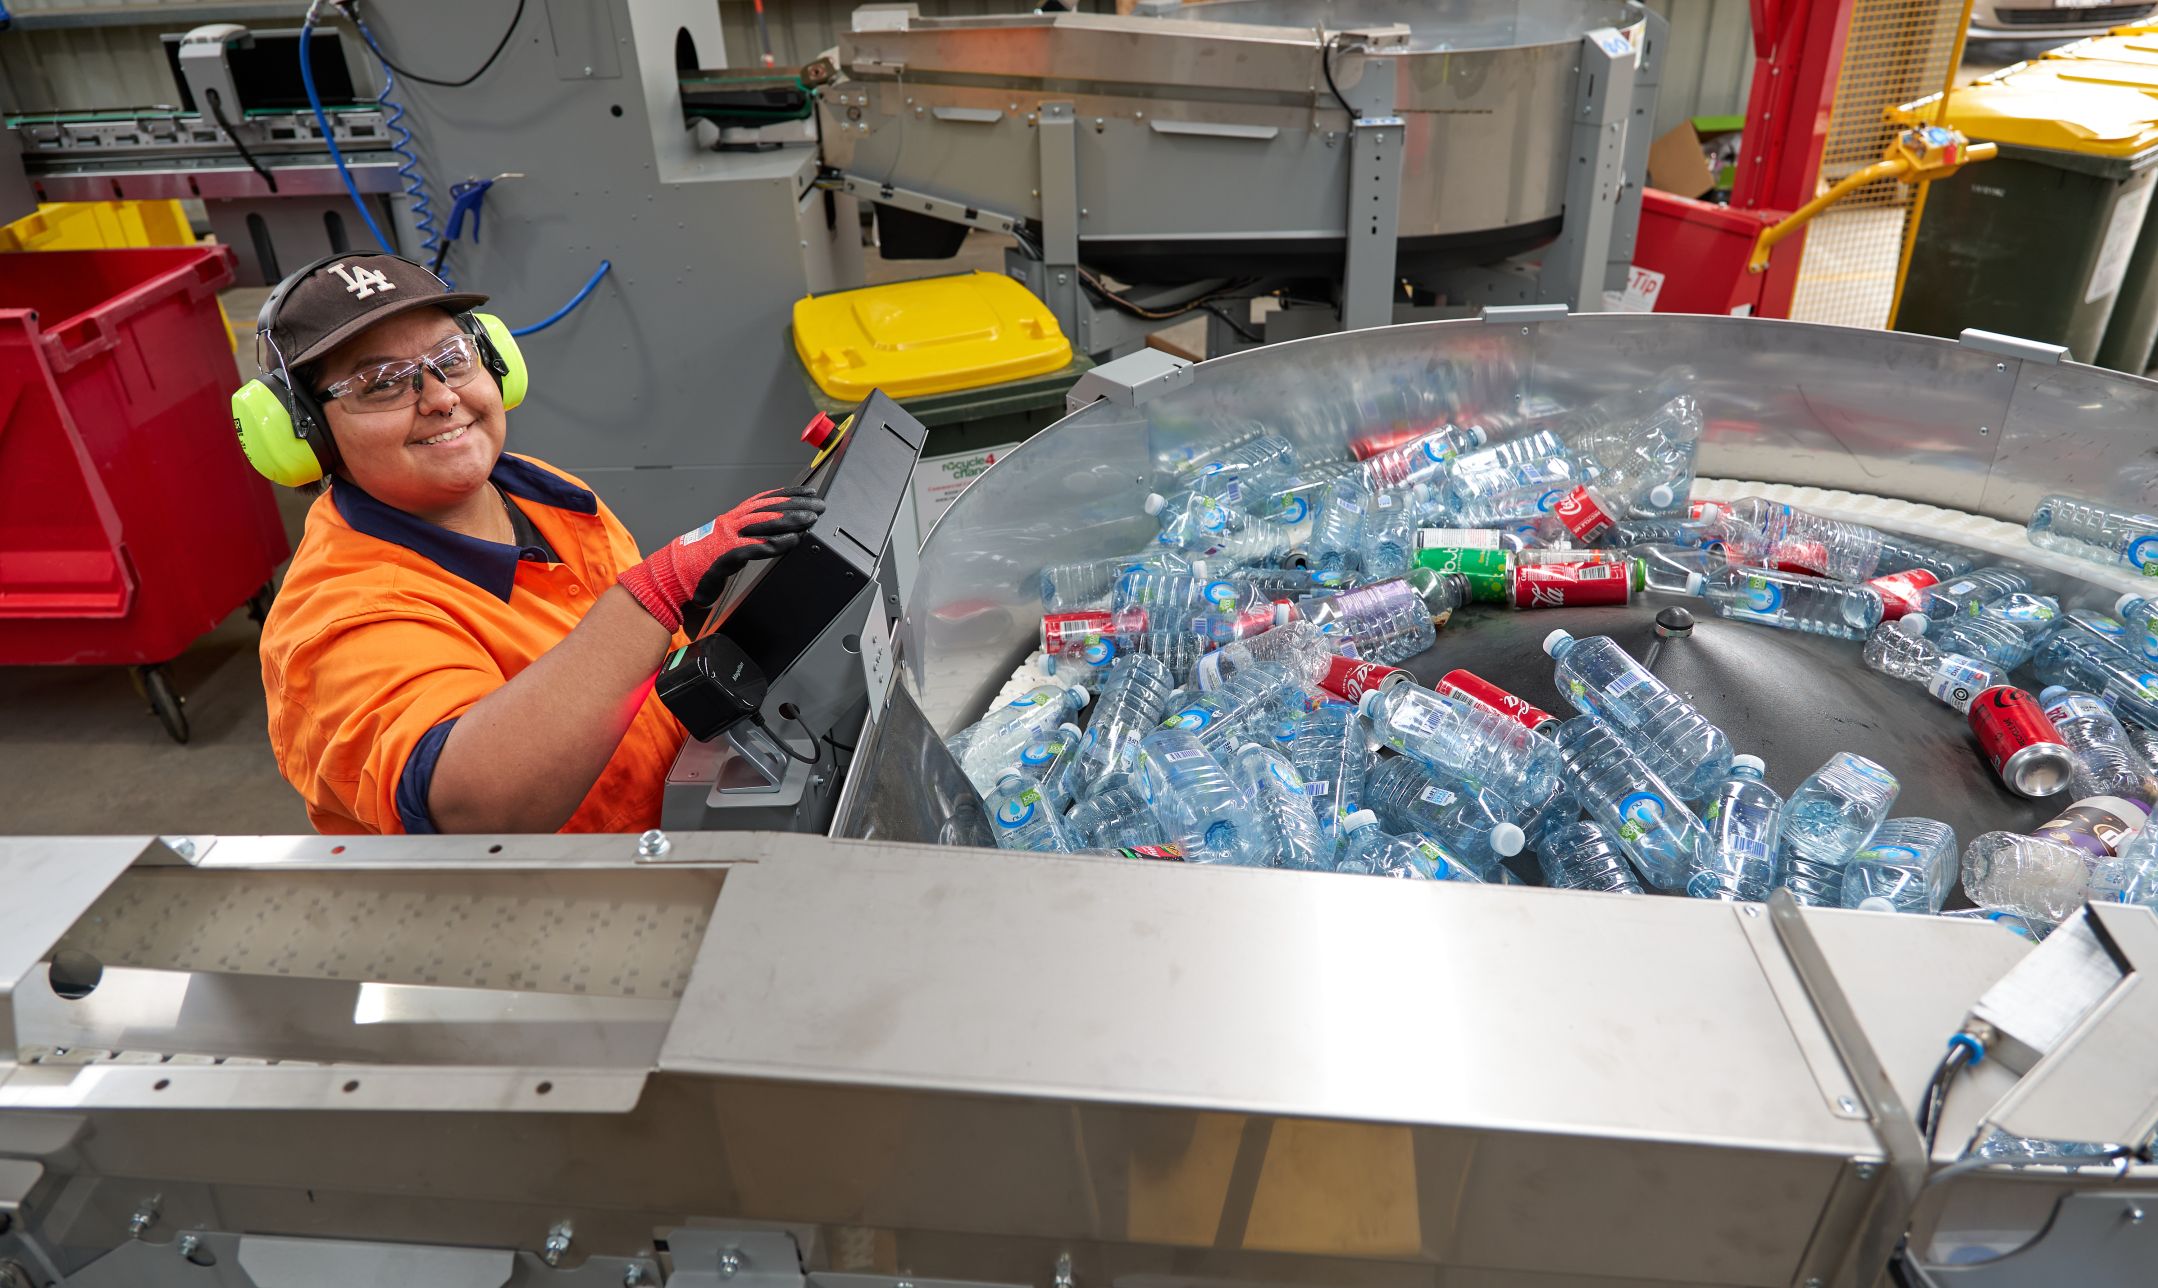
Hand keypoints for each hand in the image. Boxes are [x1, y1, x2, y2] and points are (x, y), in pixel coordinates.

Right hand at [616, 487, 822, 631]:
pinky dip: (777, 543)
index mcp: (731, 519)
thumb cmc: (699, 564)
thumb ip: (746, 538)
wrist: (672, 577)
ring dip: (791, 520)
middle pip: (768, 508)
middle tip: (818, 504)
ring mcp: (727, 537)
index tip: (808, 491)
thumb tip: (771, 536)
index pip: (764, 500)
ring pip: (764, 523)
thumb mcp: (727, 545)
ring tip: (811, 519)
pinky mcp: (726, 555)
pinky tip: (793, 541)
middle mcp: (730, 523)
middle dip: (796, 504)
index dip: (788, 494)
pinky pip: (756, 547)